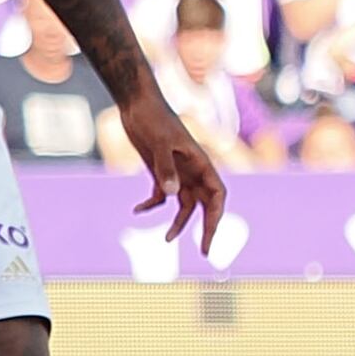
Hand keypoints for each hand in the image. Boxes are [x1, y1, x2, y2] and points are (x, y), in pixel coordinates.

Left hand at [119, 87, 227, 251]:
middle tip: (204, 251)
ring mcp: (177, 172)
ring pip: (184, 205)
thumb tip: (172, 196)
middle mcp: (193, 171)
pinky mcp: (160, 172)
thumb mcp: (158, 141)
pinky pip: (161, 196)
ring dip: (178, 223)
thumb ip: (165, 168)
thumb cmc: (152, 117)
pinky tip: (137, 210)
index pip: (218, 195)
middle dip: (206, 228)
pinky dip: (151, 206)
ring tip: (166, 240)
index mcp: (201, 163)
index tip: (210, 234)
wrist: (136, 103)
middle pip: (205, 205)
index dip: (216, 216)